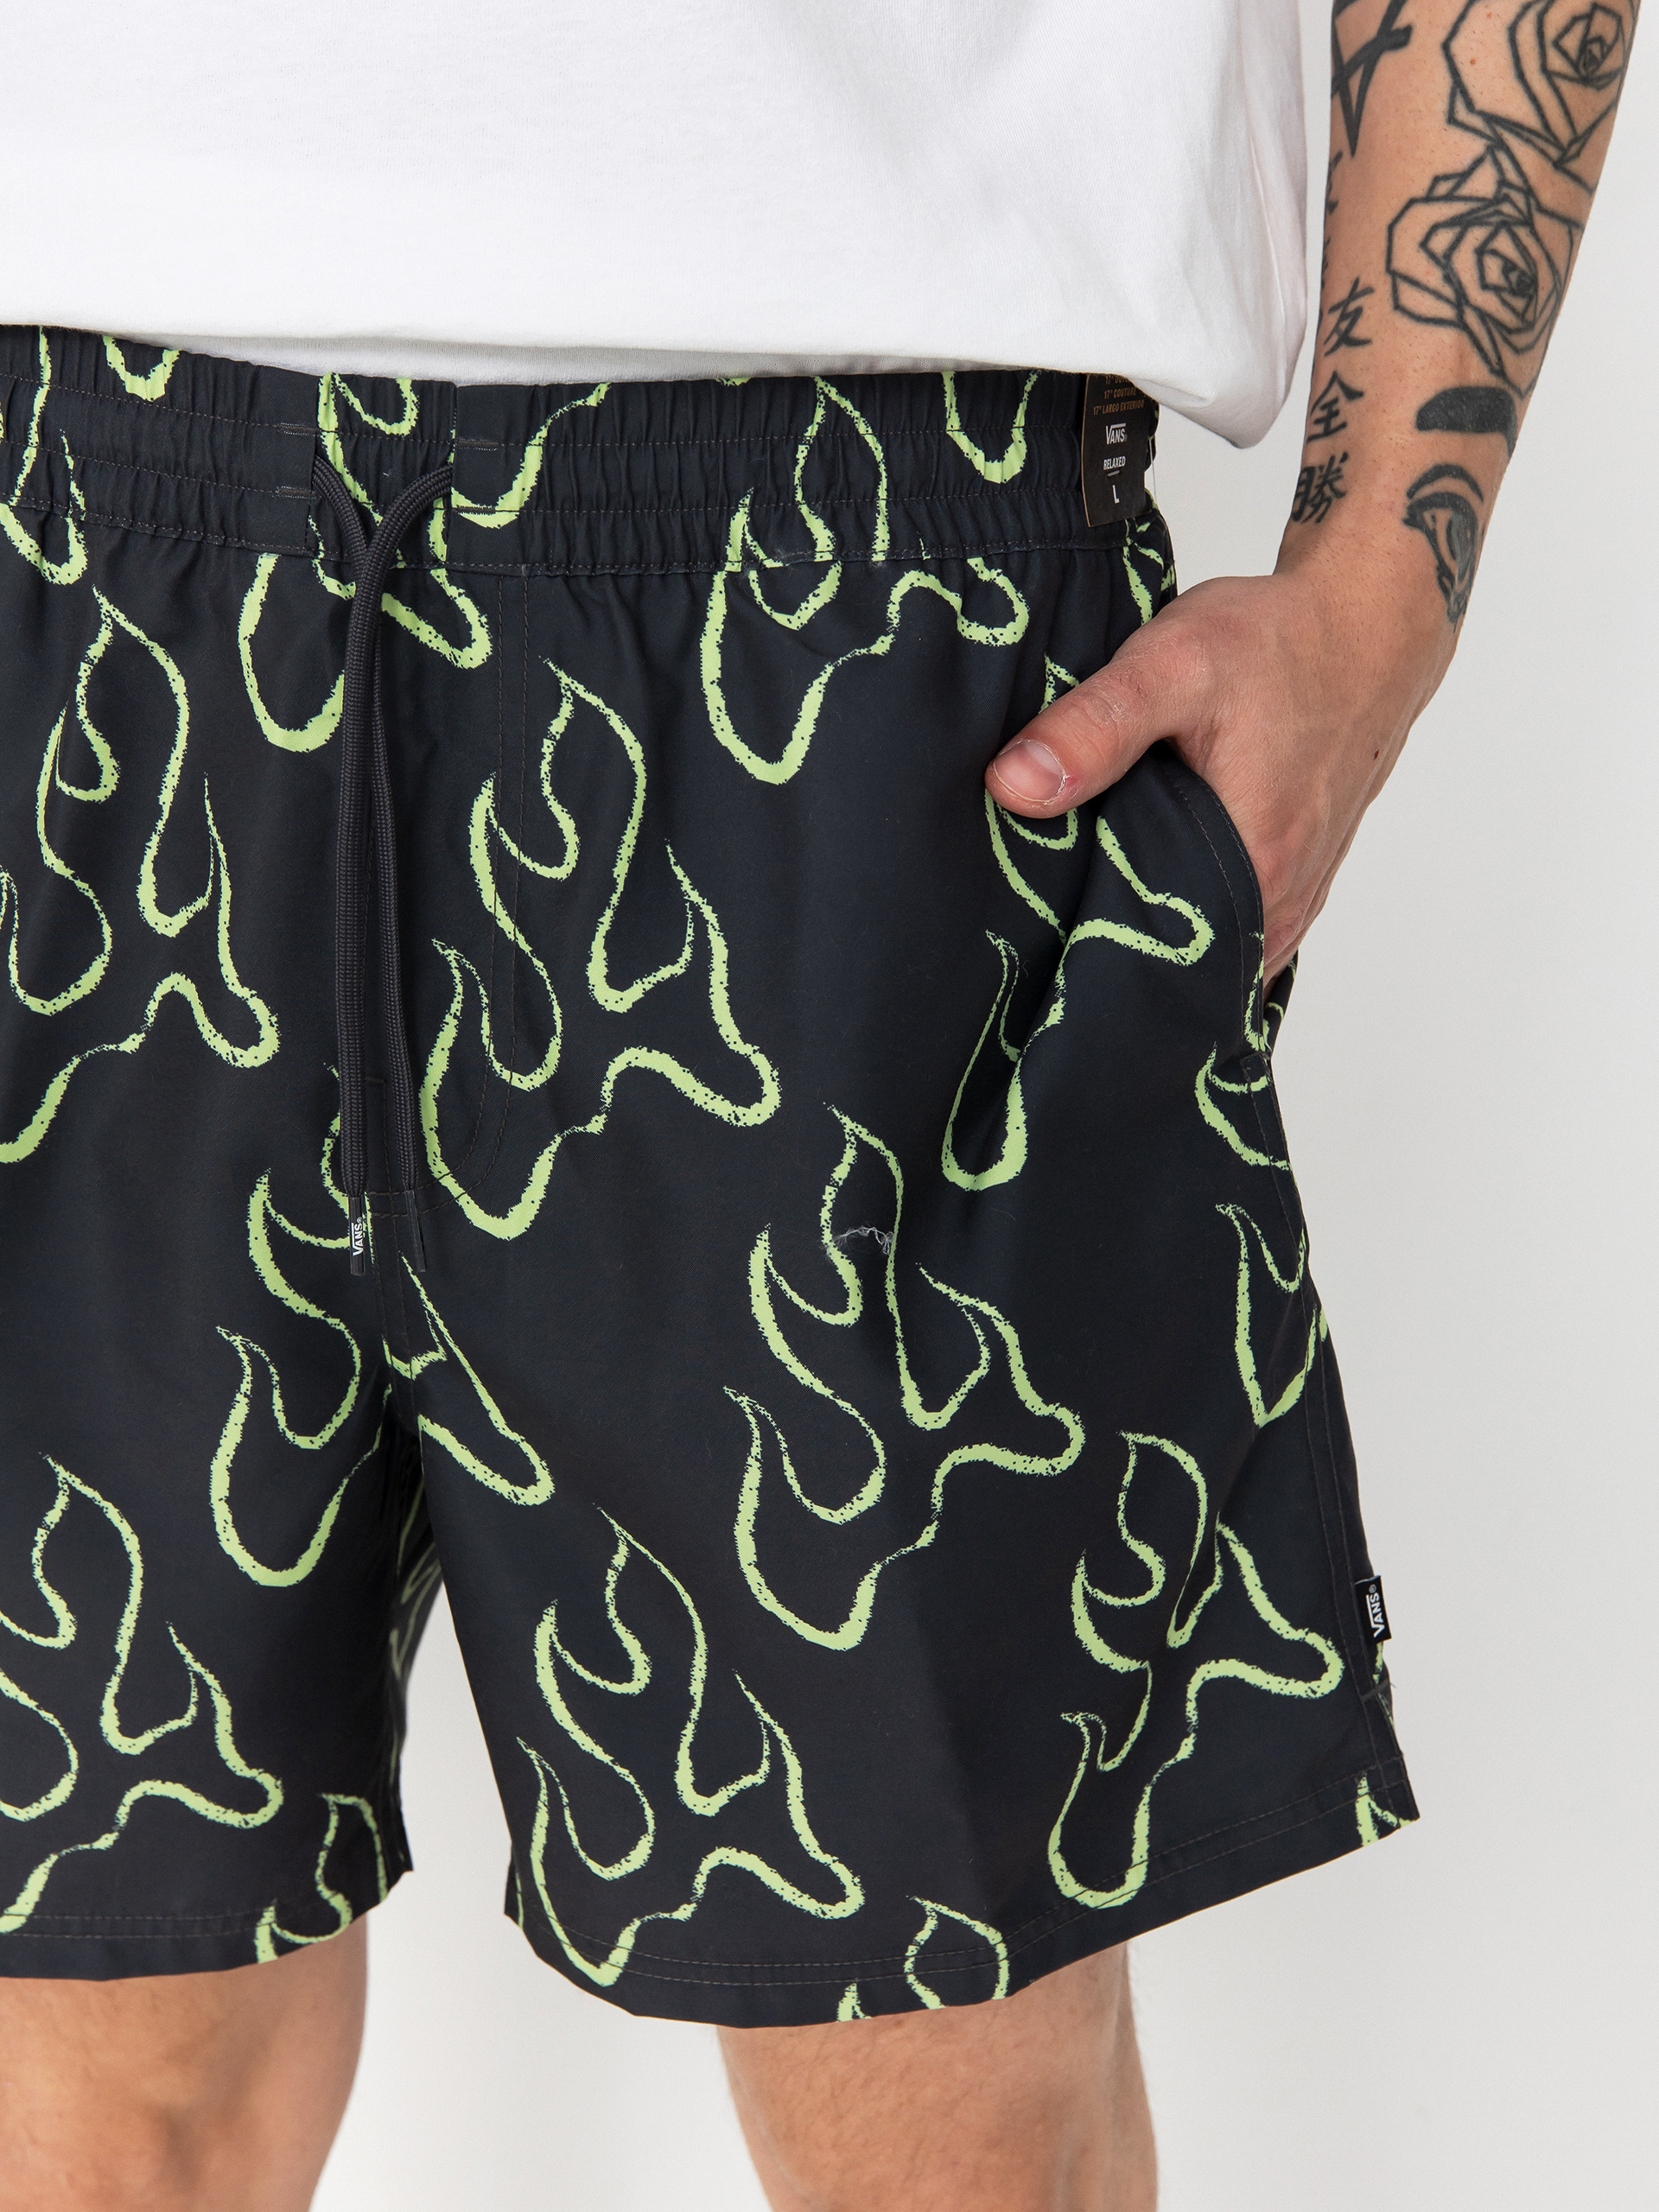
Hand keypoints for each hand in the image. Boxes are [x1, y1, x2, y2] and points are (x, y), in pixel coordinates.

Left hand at [984, 558, 1453, 976]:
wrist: (1368, 624)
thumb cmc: (1280, 641)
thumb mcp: (1170, 665)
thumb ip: (1092, 729)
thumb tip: (1011, 787)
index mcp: (1251, 869)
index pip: (1147, 957)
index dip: (1081, 951)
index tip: (1029, 929)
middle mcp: (1279, 902)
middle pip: (1174, 962)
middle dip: (1108, 946)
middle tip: (1042, 916)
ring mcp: (1293, 899)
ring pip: (1206, 952)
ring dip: (1151, 932)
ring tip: (1086, 901)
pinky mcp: (1296, 884)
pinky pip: (1231, 929)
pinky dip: (1188, 914)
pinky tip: (1143, 882)